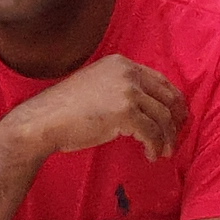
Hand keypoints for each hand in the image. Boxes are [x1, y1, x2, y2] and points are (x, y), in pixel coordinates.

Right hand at [15, 54, 183, 161]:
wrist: (42, 121)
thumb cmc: (64, 109)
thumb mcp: (96, 86)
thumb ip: (121, 88)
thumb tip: (147, 108)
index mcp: (121, 63)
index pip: (160, 80)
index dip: (173, 101)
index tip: (176, 118)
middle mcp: (127, 73)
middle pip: (167, 98)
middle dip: (176, 120)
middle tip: (175, 138)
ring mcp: (127, 91)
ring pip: (163, 118)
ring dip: (167, 138)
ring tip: (163, 152)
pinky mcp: (125, 113)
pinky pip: (152, 133)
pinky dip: (155, 146)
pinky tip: (150, 155)